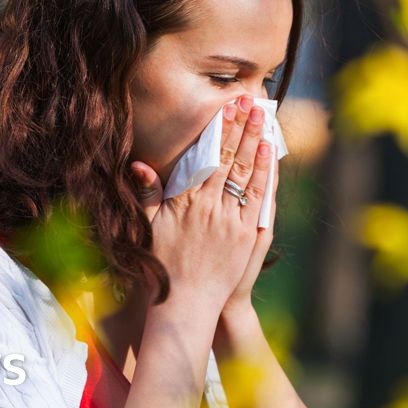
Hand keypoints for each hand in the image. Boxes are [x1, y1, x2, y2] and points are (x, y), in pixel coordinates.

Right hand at [128, 94, 273, 312]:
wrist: (186, 304)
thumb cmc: (163, 265)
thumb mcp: (149, 228)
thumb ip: (147, 194)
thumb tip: (139, 165)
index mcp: (185, 202)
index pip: (206, 157)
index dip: (218, 130)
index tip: (226, 108)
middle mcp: (209, 208)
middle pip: (228, 159)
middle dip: (240, 127)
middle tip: (250, 102)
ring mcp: (230, 221)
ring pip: (245, 173)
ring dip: (255, 143)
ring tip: (262, 118)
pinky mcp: (246, 236)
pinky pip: (258, 198)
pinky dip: (264, 174)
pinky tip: (268, 153)